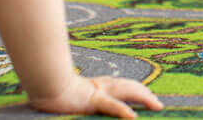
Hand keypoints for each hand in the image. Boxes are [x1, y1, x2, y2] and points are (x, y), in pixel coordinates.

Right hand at [30, 75, 162, 117]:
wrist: (44, 86)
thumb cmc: (54, 90)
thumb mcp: (72, 95)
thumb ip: (81, 96)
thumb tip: (87, 100)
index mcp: (98, 84)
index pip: (123, 85)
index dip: (137, 89)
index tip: (148, 95)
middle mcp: (102, 86)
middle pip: (130, 86)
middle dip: (145, 93)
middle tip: (158, 103)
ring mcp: (99, 92)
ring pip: (127, 92)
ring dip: (144, 98)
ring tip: (157, 106)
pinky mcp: (92, 101)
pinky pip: (111, 106)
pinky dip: (123, 111)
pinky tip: (133, 117)